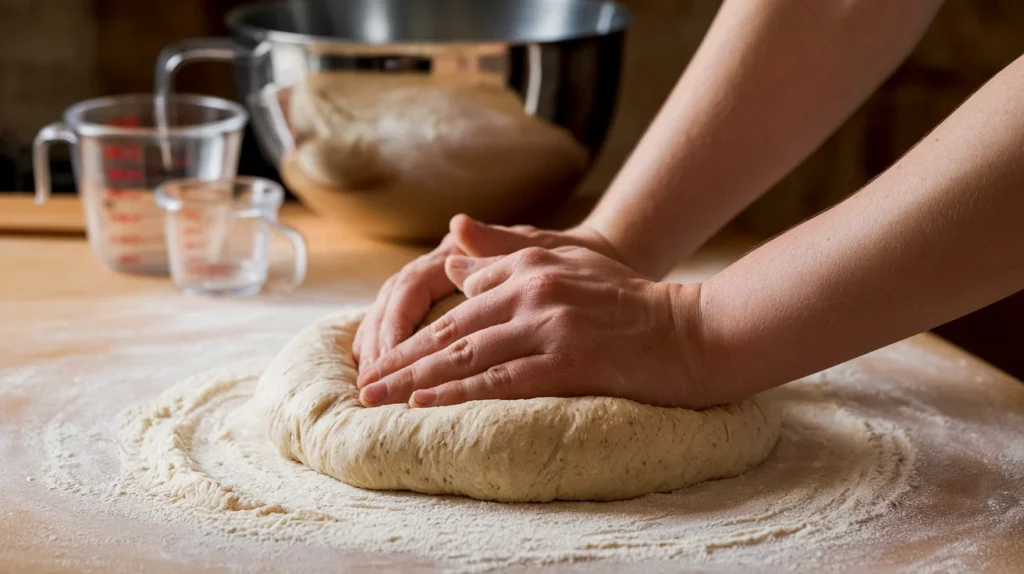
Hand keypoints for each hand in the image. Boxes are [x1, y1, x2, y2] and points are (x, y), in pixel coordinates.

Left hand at [356, 246, 713, 408]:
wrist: (691, 331)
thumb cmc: (630, 301)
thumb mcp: (566, 261)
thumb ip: (506, 253)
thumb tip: (451, 248)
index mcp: (529, 266)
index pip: (457, 298)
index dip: (415, 327)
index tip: (383, 350)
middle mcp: (533, 290)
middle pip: (450, 328)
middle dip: (400, 357)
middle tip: (363, 381)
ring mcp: (549, 325)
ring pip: (465, 354)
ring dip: (414, 379)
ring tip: (376, 397)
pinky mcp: (567, 360)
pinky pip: (500, 380)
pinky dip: (457, 393)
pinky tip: (425, 404)